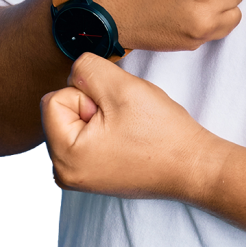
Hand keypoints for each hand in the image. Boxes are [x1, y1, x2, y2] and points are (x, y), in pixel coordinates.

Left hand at [40, 53, 224, 199]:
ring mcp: (77, 177)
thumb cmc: (161, 132)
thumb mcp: (122, 88)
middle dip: (92, 104)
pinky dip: (104, 130)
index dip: (87, 94)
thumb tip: (73, 70)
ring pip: (76, 121)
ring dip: (101, 115)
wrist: (191, 165)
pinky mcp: (91, 175)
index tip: (115, 110)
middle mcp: (63, 173)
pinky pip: (85, 137)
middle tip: (124, 119)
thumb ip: (88, 70)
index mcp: (64, 157)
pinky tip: (126, 138)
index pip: (54, 99)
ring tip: (128, 128)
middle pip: (62, 111)